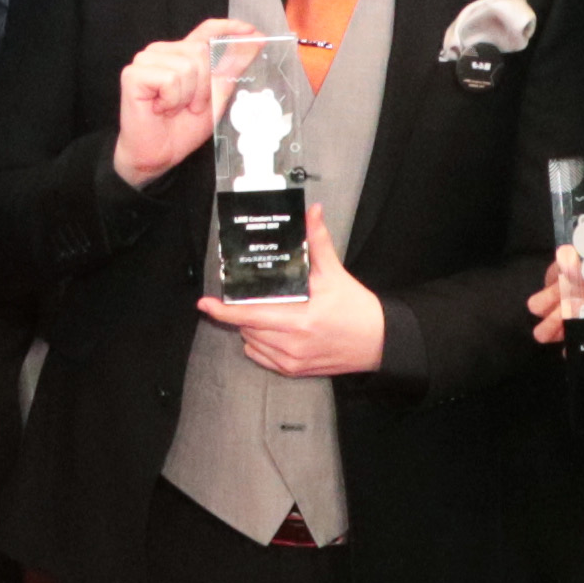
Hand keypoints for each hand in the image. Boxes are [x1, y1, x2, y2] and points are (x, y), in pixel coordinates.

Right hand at [109, 19, 252, 189]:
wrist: (157, 155)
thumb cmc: (181, 129)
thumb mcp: (216, 97)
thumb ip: (231, 69)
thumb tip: (254, 43)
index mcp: (182, 55)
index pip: (206, 30)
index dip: (228, 27)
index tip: (252, 31)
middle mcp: (163, 53)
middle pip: (200, 50)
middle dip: (204, 86)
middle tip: (191, 106)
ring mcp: (146, 61)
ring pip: (186, 66)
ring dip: (188, 96)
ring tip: (174, 108)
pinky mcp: (133, 74)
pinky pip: (170, 79)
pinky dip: (172, 99)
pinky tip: (160, 108)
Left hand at [197, 201, 388, 378]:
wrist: (378, 341)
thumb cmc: (356, 308)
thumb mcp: (335, 273)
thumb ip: (318, 241)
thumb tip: (311, 212)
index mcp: (300, 317)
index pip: (250, 315)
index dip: (224, 311)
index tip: (205, 303)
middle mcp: (292, 342)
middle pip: (247, 328)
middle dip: (240, 312)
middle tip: (244, 298)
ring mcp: (292, 360)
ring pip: (251, 342)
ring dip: (249, 327)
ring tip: (264, 311)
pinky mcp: (294, 370)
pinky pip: (261, 357)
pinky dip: (258, 344)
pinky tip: (269, 331)